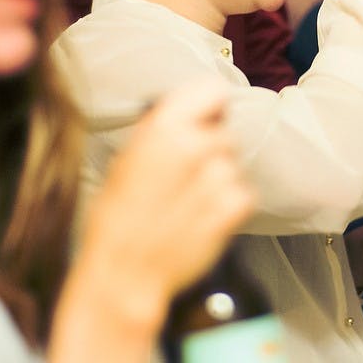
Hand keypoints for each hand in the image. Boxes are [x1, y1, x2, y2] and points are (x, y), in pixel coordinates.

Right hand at [71, 77, 254, 329]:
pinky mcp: (235, 205)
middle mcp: (196, 144)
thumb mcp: (127, 159)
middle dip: (211, 152)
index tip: (204, 121)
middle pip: (225, 133)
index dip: (209, 108)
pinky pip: (244, 193)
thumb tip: (187, 113)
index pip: (213, 90)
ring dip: (219, 181)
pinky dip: (229, 207)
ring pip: (233, 165)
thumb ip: (161, 131)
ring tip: (187, 205)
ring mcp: (218, 175)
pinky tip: (201, 219)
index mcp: (164, 126)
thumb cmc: (118, 218)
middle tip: (186, 178)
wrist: (124, 272)